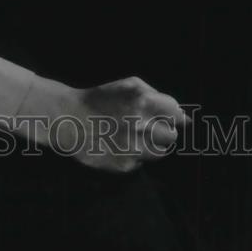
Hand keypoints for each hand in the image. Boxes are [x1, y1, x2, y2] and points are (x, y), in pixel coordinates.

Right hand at [23, 76, 187, 173]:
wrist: (68, 119)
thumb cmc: (102, 99)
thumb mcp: (129, 85)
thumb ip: (158, 96)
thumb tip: (183, 116)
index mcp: (143, 101)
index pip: (176, 114)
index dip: (172, 117)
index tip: (167, 119)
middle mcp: (140, 124)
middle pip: (172, 136)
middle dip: (163, 132)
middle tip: (147, 128)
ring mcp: (132, 146)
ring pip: (161, 152)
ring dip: (152, 146)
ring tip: (134, 138)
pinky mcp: (124, 164)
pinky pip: (142, 162)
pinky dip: (135, 156)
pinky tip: (119, 146)